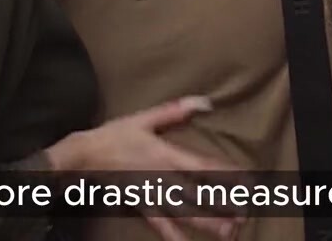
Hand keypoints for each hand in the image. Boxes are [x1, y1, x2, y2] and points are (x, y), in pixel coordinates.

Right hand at [47, 96, 244, 239]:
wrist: (85, 155)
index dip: (226, 173)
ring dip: (207, 223)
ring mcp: (152, 195)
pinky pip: (160, 224)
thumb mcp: (144, 118)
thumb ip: (174, 111)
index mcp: (166, 155)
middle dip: (222, 205)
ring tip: (228, 232)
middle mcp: (162, 178)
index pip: (203, 167)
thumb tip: (205, 103)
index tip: (246, 179)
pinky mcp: (141, 206)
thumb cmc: (116, 134)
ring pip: (184, 213)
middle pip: (198, 195)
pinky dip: (173, 236)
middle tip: (244, 214)